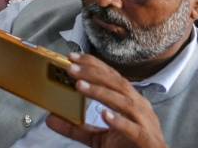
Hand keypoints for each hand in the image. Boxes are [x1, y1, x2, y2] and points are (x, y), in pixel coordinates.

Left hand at [46, 53, 167, 147]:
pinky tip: (105, 115)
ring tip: (80, 86)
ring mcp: (146, 124)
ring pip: (125, 102)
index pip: (111, 76)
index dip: (93, 64)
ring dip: (101, 92)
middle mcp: (140, 107)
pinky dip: (119, 121)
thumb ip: (76, 128)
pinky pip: (134, 129)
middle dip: (93, 73)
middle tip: (71, 68)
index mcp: (131, 101)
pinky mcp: (147, 141)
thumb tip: (49, 119)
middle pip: (117, 84)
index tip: (72, 57)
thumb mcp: (98, 138)